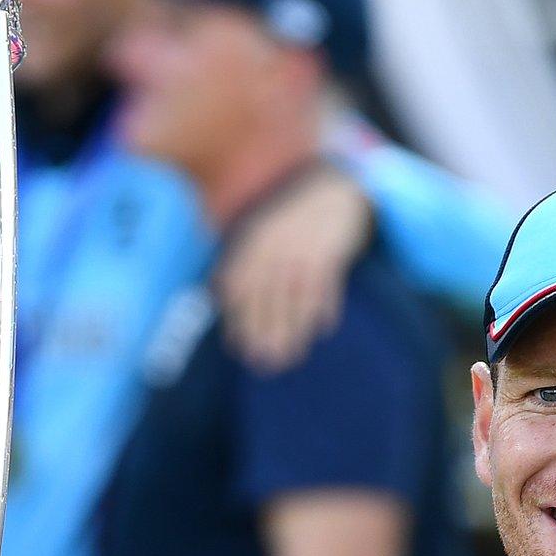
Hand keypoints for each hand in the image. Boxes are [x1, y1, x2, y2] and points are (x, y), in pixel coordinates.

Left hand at [216, 166, 370, 373]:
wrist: (334, 190)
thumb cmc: (293, 221)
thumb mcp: (261, 232)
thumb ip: (243, 259)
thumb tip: (221, 290)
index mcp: (252, 244)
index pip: (238, 287)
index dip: (238, 320)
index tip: (239, 349)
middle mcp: (273, 248)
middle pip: (266, 298)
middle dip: (264, 334)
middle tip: (265, 365)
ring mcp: (302, 249)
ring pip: (295, 299)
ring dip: (293, 331)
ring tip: (291, 357)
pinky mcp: (330, 251)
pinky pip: (325, 286)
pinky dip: (324, 308)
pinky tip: (323, 329)